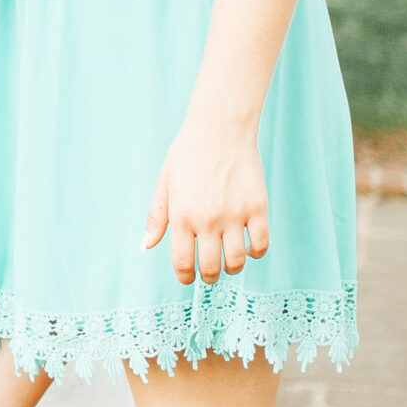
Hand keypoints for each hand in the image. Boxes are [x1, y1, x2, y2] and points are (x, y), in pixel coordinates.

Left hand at [142, 115, 268, 287]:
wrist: (220, 128)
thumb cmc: (188, 155)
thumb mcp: (165, 183)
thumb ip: (156, 218)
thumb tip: (146, 247)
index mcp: (181, 216)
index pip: (183, 264)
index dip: (185, 277)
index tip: (188, 277)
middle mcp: (207, 219)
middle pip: (210, 269)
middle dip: (208, 277)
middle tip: (209, 271)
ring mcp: (235, 214)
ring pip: (237, 262)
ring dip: (232, 267)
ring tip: (228, 260)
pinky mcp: (258, 207)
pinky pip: (261, 244)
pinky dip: (255, 252)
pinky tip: (248, 246)